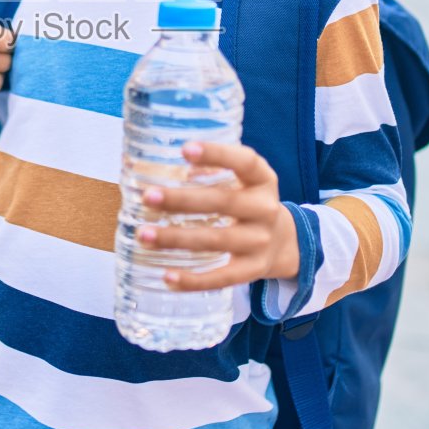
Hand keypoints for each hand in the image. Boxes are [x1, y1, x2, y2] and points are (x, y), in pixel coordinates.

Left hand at [138, 141, 298, 290]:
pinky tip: (167, 277)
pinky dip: (193, 280)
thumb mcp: (244, 181)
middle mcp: (265, 209)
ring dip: (176, 238)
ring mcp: (260, 242)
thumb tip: (167, 169)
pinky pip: (221, 278)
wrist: (285, 243)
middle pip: (223, 202)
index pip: (245, 162)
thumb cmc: (248, 202)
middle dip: (182, 200)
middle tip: (148, 197)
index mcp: (262, 180)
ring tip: (144, 235)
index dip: (216, 154)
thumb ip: (213, 172)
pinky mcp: (253, 270)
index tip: (185, 149)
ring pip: (216, 240)